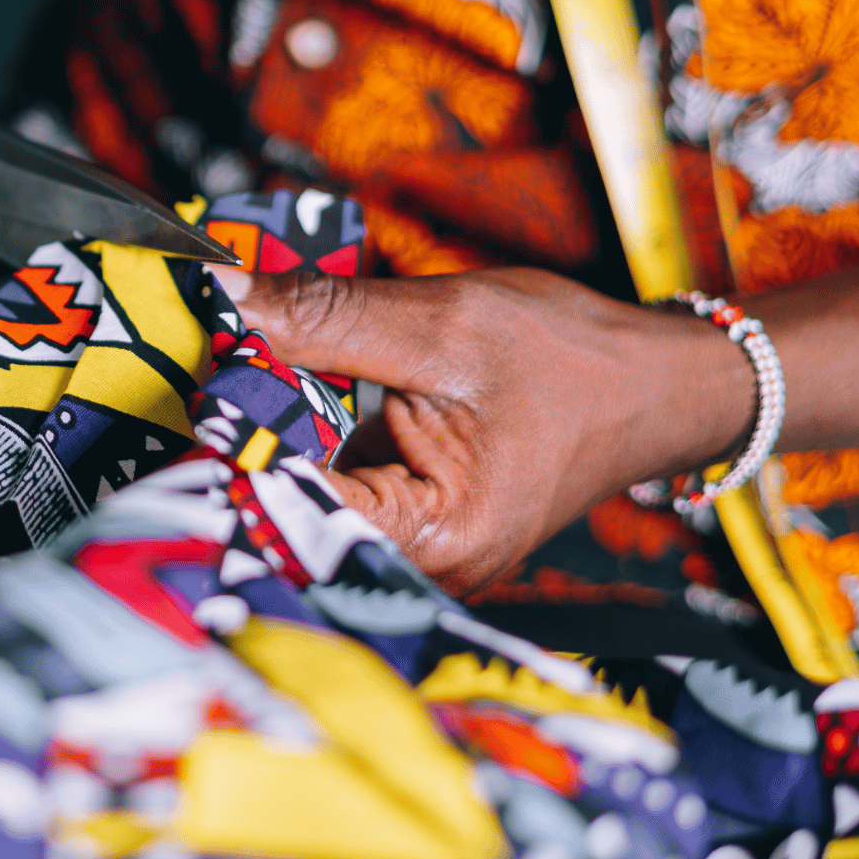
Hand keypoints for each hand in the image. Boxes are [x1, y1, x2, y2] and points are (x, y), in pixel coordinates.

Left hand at [212, 265, 752, 594]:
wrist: (659, 383)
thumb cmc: (573, 358)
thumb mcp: (442, 323)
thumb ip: (324, 318)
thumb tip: (220, 292)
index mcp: (431, 539)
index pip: (286, 503)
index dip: (233, 434)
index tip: (199, 366)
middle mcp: (416, 566)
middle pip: (286, 505)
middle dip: (242, 428)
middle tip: (203, 352)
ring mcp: (412, 549)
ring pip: (302, 490)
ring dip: (268, 425)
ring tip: (233, 360)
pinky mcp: (409, 520)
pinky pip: (331, 480)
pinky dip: (304, 429)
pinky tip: (280, 381)